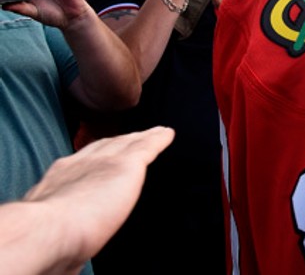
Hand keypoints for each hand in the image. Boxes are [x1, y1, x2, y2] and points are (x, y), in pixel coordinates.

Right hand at [20, 127, 173, 271]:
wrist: (50, 230)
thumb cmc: (47, 241)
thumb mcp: (53, 231)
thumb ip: (68, 235)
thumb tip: (72, 261)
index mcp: (59, 181)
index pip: (81, 162)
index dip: (95, 155)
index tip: (102, 154)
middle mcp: (80, 165)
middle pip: (105, 146)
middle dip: (120, 140)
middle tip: (133, 137)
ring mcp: (104, 162)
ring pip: (127, 143)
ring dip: (142, 137)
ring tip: (156, 133)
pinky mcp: (126, 165)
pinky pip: (147, 147)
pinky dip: (158, 139)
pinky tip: (167, 135)